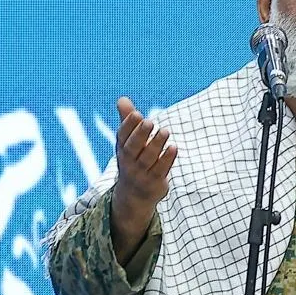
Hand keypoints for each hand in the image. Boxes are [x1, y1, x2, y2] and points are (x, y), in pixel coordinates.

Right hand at [110, 96, 176, 260]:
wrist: (133, 196)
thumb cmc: (133, 160)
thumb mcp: (127, 142)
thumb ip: (127, 120)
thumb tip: (122, 99)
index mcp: (122, 149)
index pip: (122, 137)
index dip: (128, 126)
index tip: (137, 114)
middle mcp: (128, 162)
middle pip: (133, 148)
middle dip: (140, 135)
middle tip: (149, 121)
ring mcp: (141, 174)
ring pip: (148, 159)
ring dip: (156, 145)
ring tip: (165, 131)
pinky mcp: (154, 182)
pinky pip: (161, 170)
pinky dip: (167, 159)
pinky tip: (173, 147)